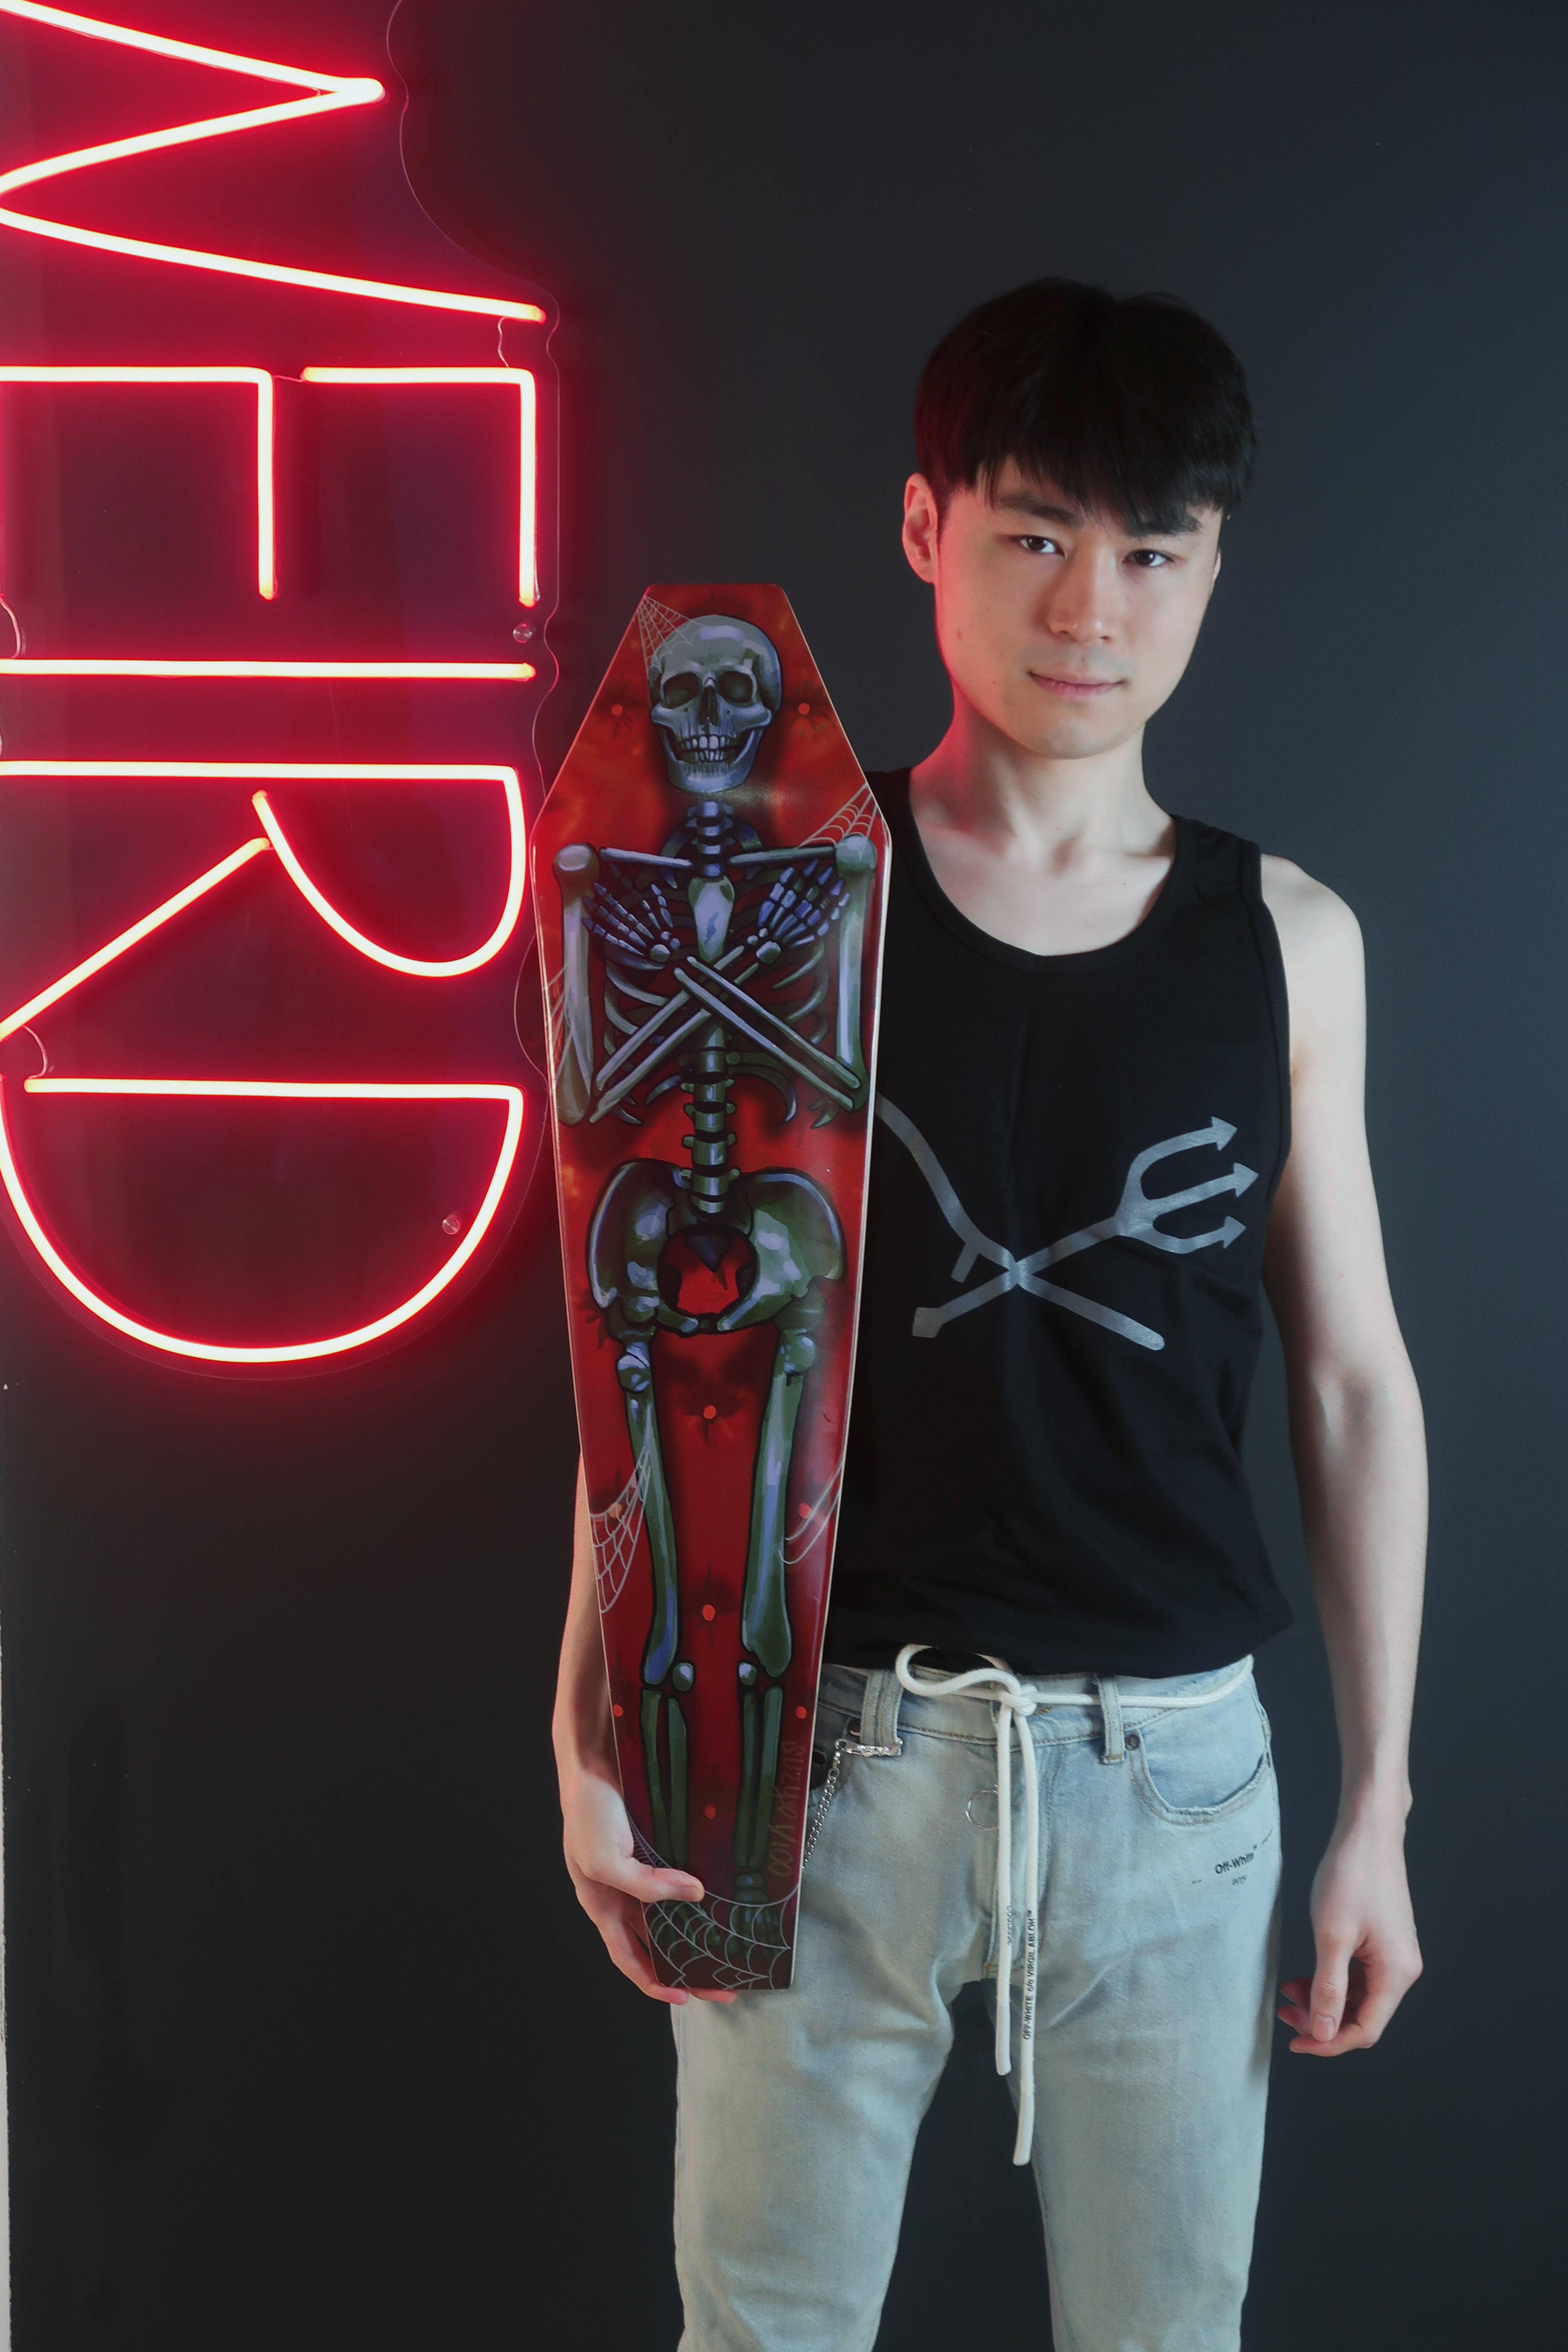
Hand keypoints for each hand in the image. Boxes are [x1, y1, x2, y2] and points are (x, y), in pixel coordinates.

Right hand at [560, 1761, 737, 2005]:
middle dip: (689, 1964)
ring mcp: (643, 1870)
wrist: (593, 1760)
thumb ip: (646, 1885)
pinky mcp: (659, 1848)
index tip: (686, 1998)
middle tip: (728, 1982)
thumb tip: (696, 1896)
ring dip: (700, 1930)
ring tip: (734, 1946)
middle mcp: (624, 1894)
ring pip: (675, 1912)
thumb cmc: (588, 1815)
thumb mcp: (606, 1859)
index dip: (655, 1982)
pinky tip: (727, 1897)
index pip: (629, 1958)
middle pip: (659, 1941)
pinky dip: (702, 1890)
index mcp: (603, 1905)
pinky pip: (683, 1876)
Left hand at [1277, 1812, 1420, 2053]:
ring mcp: (1394, 1955)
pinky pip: (1359, 1977)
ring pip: (1358, 1997)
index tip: (1294, 2042)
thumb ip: (1328, 1988)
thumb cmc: (1350, 1876)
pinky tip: (1307, 1975)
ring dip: (1324, 2001)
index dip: (1328, 2042)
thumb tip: (1325, 2034)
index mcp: (1396, 1974)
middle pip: (1362, 2017)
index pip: (1364, 2030)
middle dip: (1323, 2021)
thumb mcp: (1332, 1936)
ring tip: (1289, 1990)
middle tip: (1285, 2011)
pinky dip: (1332, 1981)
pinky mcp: (1383, 1942)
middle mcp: (1402, 1970)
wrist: (1367, 1832)